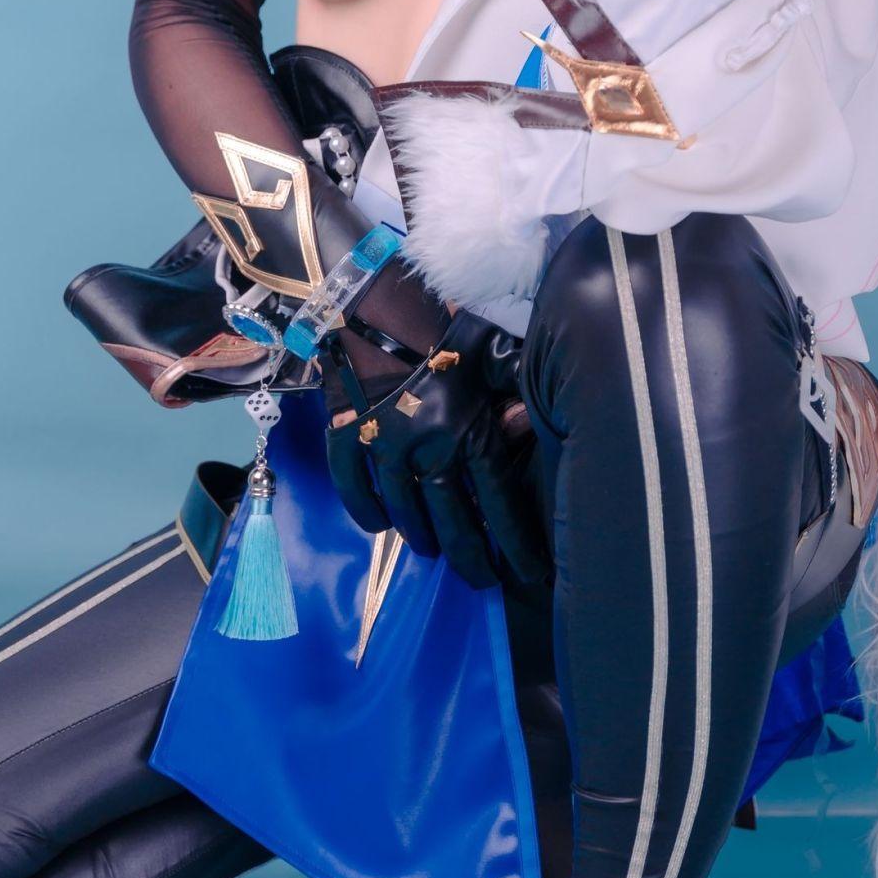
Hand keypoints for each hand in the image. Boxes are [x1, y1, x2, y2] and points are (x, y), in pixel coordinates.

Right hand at [321, 307, 548, 593]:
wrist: (370, 296)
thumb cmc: (443, 319)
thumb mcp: (494, 347)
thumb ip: (518, 388)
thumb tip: (532, 424)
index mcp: (470, 429)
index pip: (500, 503)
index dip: (516, 544)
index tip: (530, 574)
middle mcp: (427, 448)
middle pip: (452, 522)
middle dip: (470, 558)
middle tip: (482, 581)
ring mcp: (382, 447)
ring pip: (405, 513)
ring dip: (422, 539)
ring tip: (433, 552)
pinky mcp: (344, 437)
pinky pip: (353, 489)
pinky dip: (366, 512)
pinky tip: (380, 526)